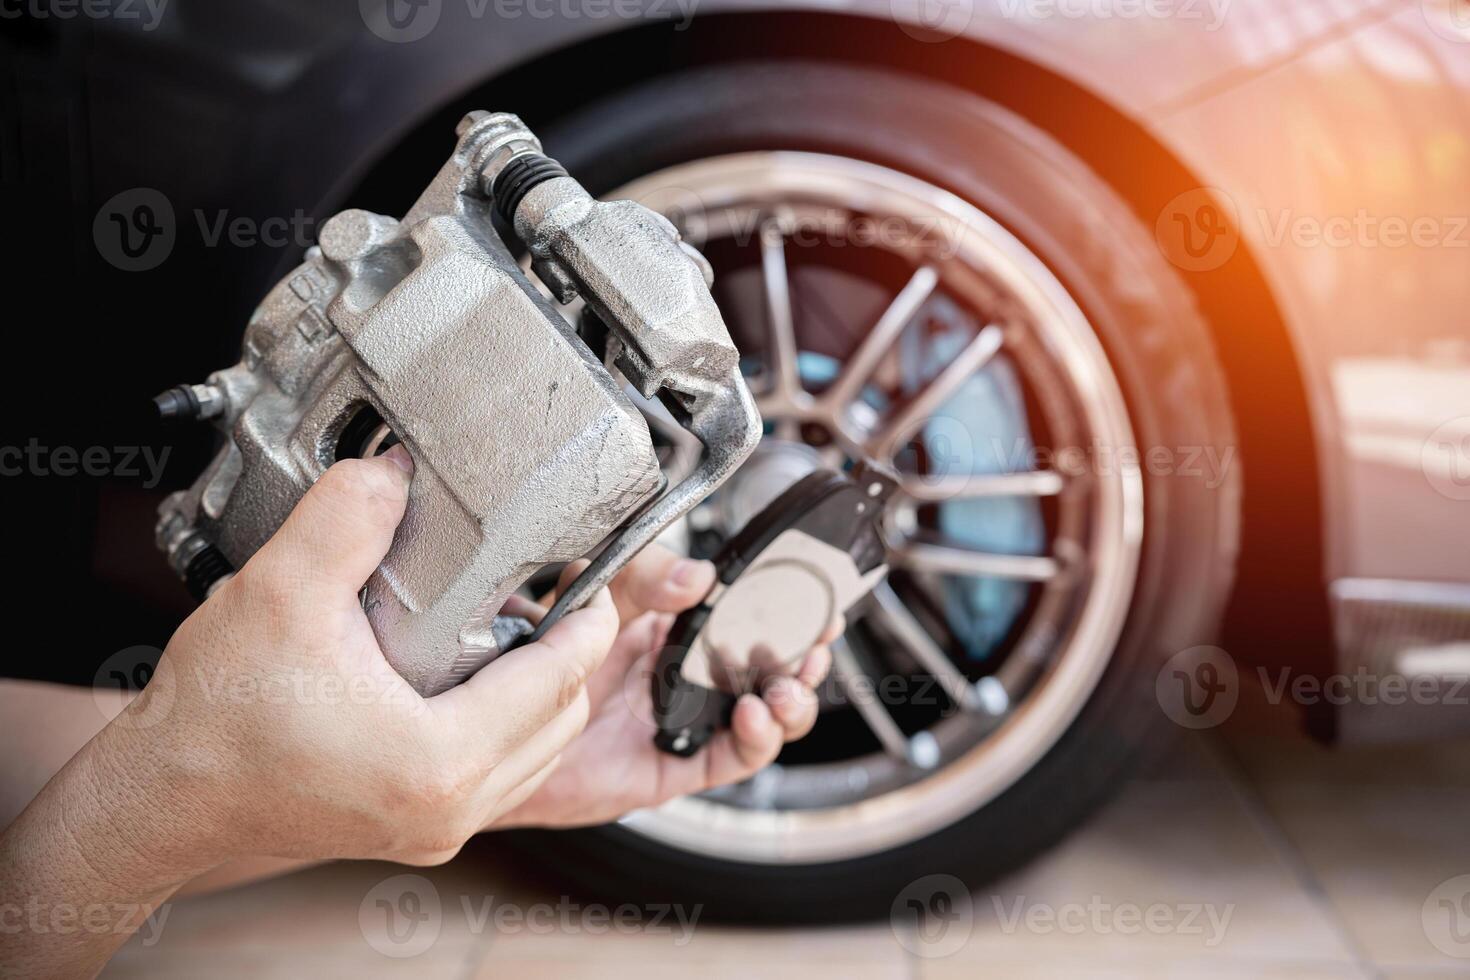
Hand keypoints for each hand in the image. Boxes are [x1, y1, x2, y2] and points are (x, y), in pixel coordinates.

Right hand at [97, 448, 619, 867]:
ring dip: (544, 695)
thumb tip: (393, 473)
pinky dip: (509, 726)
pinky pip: (499, 777)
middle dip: (573, 657)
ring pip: (536, 757)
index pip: (556, 682)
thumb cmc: (216, 720)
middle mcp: (448, 808)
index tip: (595, 584)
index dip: (588, 624)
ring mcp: (434, 828)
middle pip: (561, 722)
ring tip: (522, 632)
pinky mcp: (416, 828)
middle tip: (563, 599)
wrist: (166, 792)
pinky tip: (479, 681)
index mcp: (436, 760)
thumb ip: (345, 520)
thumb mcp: (279, 594)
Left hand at [496, 544, 835, 828]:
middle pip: (769, 667)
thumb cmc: (537, 662)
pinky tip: (755, 715)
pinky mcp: (674, 765)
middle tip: (818, 643)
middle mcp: (685, 674)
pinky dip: (757, 739)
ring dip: (791, 701)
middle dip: (804, 656)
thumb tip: (697, 575)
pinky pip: (731, 758)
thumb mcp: (594, 596)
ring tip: (787, 687)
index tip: (815, 597)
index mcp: (672, 627)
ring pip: (763, 715)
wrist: (493, 729)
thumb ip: (640, 575)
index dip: (788, 608)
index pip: (746, 614)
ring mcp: (683, 721)